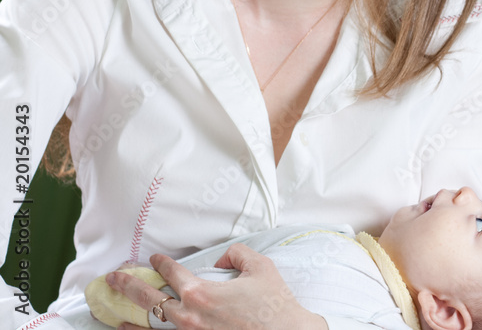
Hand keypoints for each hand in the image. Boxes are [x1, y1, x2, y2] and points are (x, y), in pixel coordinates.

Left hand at [105, 243, 326, 329]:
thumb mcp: (260, 268)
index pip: (173, 273)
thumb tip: (224, 257)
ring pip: (150, 326)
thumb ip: (237, 254)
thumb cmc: (274, 305)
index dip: (161, 264)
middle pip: (150, 299)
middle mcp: (188, 317)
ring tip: (112, 311)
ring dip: (130, 316)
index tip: (154, 260)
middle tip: (113, 278)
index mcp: (201, 292)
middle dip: (129, 286)